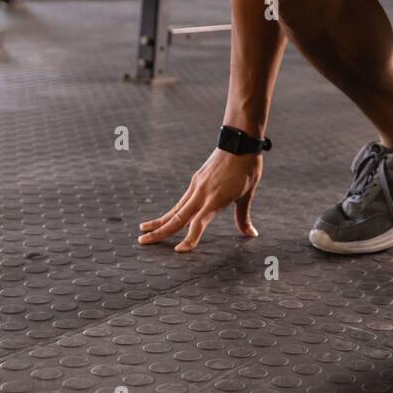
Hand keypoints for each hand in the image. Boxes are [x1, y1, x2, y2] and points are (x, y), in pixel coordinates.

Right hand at [138, 147, 262, 251]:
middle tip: (141, 241)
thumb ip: (243, 217)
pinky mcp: (195, 179)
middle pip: (177, 217)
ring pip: (175, 208)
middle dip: (159, 231)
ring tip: (143, 228)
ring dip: (159, 220)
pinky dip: (172, 211)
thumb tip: (251, 234)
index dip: (190, 238)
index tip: (179, 250)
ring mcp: (196, 185)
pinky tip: (166, 218)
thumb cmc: (247, 168)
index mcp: (216, 199)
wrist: (239, 141)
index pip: (198, 224)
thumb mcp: (248, 194)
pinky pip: (182, 200)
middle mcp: (202, 193)